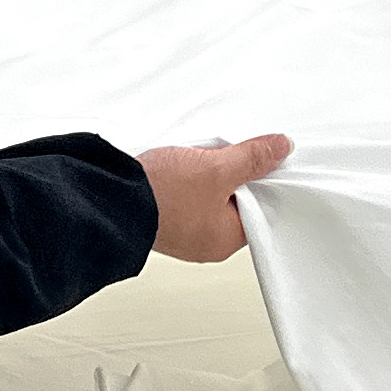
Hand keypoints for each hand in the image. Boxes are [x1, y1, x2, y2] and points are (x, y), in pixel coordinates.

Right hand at [138, 133, 294, 262]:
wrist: (109, 195)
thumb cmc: (160, 195)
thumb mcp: (217, 168)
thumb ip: (252, 158)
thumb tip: (281, 149)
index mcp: (224, 240)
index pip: (259, 210)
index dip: (263, 182)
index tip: (263, 159)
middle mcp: (205, 241)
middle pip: (235, 201)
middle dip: (234, 173)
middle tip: (227, 154)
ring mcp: (182, 230)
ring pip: (209, 195)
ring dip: (209, 172)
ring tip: (200, 157)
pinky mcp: (162, 215)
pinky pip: (186, 194)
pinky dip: (188, 176)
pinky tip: (182, 162)